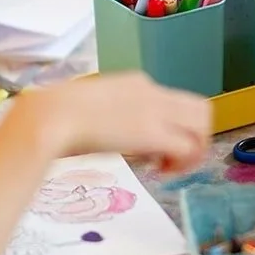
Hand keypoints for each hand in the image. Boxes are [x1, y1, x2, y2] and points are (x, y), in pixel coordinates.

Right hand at [34, 73, 211, 171]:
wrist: (51, 115)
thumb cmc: (56, 114)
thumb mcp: (91, 109)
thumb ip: (109, 117)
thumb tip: (110, 136)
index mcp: (135, 83)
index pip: (172, 100)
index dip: (172, 124)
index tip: (155, 145)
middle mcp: (152, 91)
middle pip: (200, 107)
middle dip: (196, 136)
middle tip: (177, 158)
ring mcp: (156, 111)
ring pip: (202, 124)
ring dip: (195, 149)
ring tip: (172, 167)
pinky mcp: (155, 133)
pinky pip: (188, 146)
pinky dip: (183, 162)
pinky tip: (162, 171)